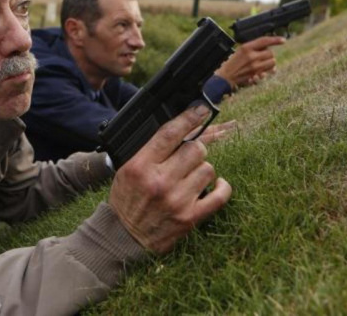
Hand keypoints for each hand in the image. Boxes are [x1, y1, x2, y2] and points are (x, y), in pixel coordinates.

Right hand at [108, 105, 231, 253]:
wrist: (123, 236)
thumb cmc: (127, 198)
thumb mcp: (129, 168)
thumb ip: (151, 150)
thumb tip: (181, 128)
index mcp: (141, 166)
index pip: (170, 133)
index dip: (189, 117)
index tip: (201, 109)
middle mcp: (159, 182)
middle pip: (195, 149)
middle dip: (195, 149)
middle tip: (188, 157)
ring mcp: (177, 200)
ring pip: (208, 169)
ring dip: (202, 170)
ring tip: (190, 177)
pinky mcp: (190, 218)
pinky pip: (220, 195)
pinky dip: (222, 187)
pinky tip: (216, 185)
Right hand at [215, 36, 284, 89]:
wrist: (226, 77)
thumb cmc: (233, 63)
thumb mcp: (240, 50)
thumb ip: (253, 47)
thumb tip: (269, 45)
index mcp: (246, 47)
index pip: (264, 41)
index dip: (275, 40)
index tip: (283, 40)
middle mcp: (251, 56)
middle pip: (270, 53)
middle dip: (268, 54)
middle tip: (261, 56)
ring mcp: (254, 67)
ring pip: (272, 62)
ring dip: (269, 63)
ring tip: (262, 63)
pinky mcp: (256, 75)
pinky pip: (269, 71)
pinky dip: (269, 71)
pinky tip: (264, 71)